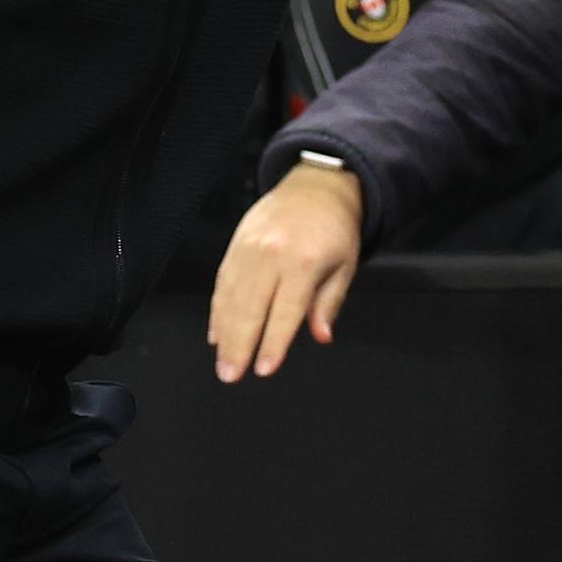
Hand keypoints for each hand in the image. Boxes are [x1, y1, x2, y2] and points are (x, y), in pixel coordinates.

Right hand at [208, 164, 363, 382]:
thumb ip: (329, 303)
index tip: (264, 369)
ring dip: (224, 334)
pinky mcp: (236, 245)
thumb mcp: (345, 265)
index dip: (273, 343)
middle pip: (250, 308)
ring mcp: (249, 248)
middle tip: (231, 375)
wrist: (315, 187)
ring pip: (231, 298)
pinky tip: (216, 334)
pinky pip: (222, 282)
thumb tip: (321, 335)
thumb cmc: (333, 229)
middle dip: (239, 346)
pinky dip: (218, 310)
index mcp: (303, 261)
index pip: (285, 312)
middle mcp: (272, 254)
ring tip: (222, 363)